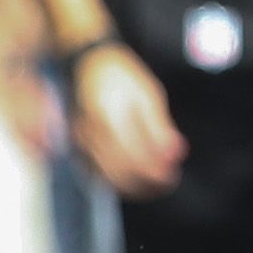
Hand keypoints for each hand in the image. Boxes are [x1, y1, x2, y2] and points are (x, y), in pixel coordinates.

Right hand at [68, 36, 185, 193]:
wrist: (87, 64)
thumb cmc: (120, 75)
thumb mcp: (147, 94)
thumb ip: (159, 127)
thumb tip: (176, 154)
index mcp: (110, 116)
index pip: (134, 156)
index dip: (154, 173)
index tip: (172, 177)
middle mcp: (90, 133)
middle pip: (119, 172)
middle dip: (145, 185)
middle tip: (167, 186)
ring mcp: (80, 142)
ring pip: (106, 178)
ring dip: (132, 188)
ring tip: (155, 188)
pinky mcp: (76, 146)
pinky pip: (95, 174)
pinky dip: (116, 182)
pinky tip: (133, 181)